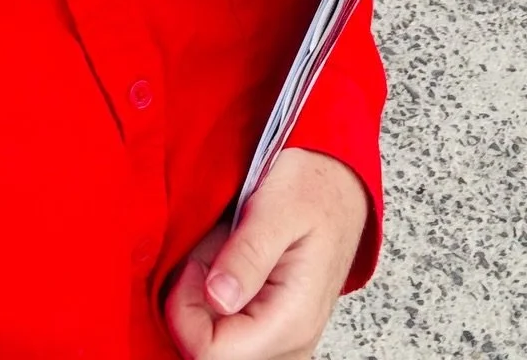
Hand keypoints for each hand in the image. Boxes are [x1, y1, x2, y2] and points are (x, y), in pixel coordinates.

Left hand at [164, 148, 369, 359]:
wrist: (340, 184)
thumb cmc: (315, 188)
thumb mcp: (277, 206)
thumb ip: (247, 253)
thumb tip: (217, 298)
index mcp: (292, 319)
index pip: (211, 353)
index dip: (186, 309)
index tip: (194, 265)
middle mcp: (292, 343)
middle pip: (212, 351)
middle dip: (196, 303)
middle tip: (213, 254)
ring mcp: (285, 342)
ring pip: (219, 343)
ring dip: (205, 302)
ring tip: (226, 255)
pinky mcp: (276, 332)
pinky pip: (231, 334)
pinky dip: (217, 303)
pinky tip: (231, 269)